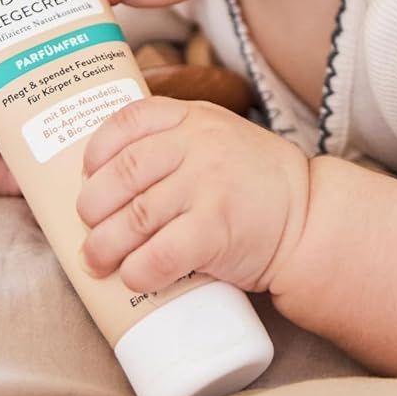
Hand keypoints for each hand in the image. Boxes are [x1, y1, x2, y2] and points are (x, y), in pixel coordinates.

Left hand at [76, 96, 309, 293]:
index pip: (130, 119)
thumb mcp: (219, 139)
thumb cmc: (254, 184)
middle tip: (87, 229)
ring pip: (135, 217)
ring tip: (97, 262)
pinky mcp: (217, 230)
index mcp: (194, 118)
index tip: (87, 174)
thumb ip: (176, 143)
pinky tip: (134, 277)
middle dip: (92, 207)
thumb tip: (105, 179)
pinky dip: (137, 271)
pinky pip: (160, 254)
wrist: (309, 218)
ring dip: (104, 246)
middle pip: (123, 173)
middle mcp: (199, 145)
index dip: (98, 149)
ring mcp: (208, 186)